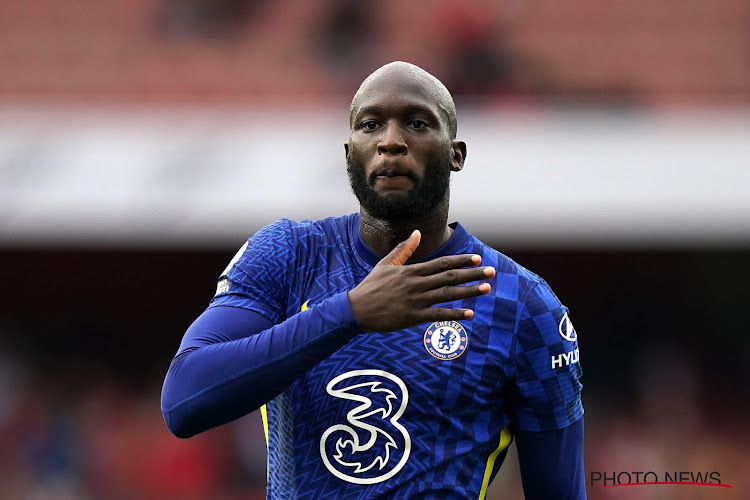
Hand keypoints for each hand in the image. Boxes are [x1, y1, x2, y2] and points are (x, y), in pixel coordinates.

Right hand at [347, 230, 494, 331]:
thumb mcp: (386, 263)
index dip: (461, 260)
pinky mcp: (413, 316)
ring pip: (448, 294)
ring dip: (469, 291)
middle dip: (472, 273)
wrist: (357, 309)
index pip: (442, 263)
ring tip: (486, 288)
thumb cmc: (372, 286)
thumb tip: (417, 232)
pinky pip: (438, 315)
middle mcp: (417, 284)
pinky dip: (455, 314)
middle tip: (491, 271)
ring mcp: (416, 300)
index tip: (477, 257)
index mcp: (412, 271)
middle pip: (450, 277)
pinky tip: (470, 314)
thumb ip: (404, 249)